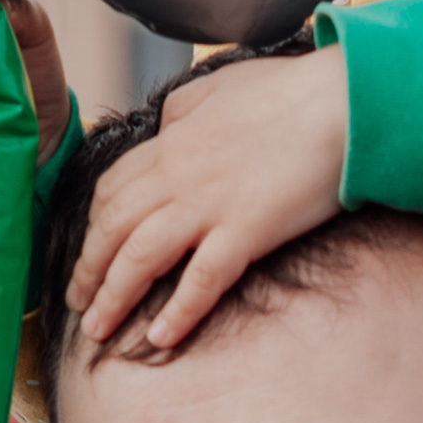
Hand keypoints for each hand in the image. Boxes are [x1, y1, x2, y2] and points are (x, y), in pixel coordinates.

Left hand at [72, 46, 349, 351]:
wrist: (346, 100)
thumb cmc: (293, 90)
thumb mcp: (222, 84)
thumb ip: (185, 109)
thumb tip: (167, 128)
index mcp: (173, 141)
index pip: (112, 188)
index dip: (93, 226)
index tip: (88, 253)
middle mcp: (180, 175)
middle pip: (113, 227)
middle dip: (88, 269)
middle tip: (77, 303)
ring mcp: (211, 204)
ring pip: (141, 256)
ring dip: (114, 296)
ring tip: (99, 330)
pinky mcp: (247, 229)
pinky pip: (202, 278)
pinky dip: (179, 311)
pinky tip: (161, 337)